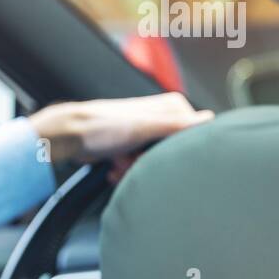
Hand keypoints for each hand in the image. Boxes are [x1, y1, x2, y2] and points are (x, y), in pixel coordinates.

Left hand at [29, 92, 213, 181]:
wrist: (68, 135)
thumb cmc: (101, 126)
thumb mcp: (144, 126)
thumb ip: (177, 124)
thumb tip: (210, 120)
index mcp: (171, 107)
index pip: (194, 135)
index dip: (176, 152)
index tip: (158, 156)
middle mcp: (160, 117)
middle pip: (172, 152)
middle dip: (152, 163)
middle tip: (134, 163)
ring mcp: (144, 132)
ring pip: (154, 162)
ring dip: (136, 169)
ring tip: (120, 166)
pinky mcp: (130, 146)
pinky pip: (138, 165)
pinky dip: (126, 171)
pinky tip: (114, 170)